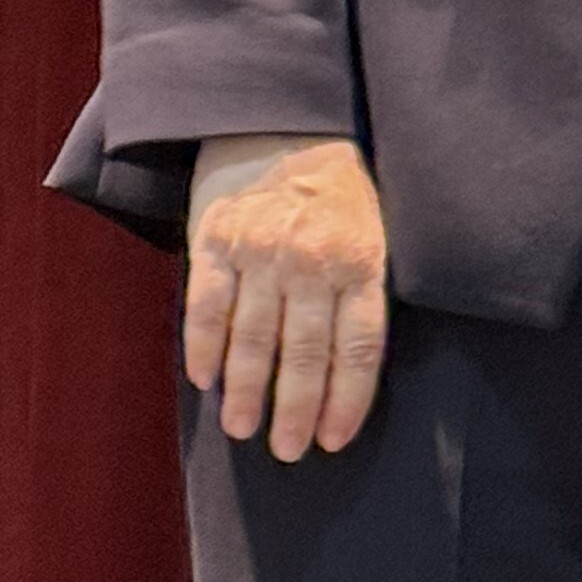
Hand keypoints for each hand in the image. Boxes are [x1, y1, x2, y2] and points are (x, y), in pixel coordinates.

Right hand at [183, 133, 389, 457]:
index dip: (346, 399)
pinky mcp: (217, 238)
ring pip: (253, 336)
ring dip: (245, 390)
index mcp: (361, 259)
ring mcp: (261, 247)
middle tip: (286, 451)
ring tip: (241, 430)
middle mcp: (310, 256)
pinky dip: (205, 347)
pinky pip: (207, 305)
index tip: (332, 440)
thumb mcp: (377, 237)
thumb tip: (351, 379)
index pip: (356, 347)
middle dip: (294, 409)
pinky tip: (206, 381)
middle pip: (303, 351)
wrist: (290, 130)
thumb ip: (364, 297)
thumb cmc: (341, 201)